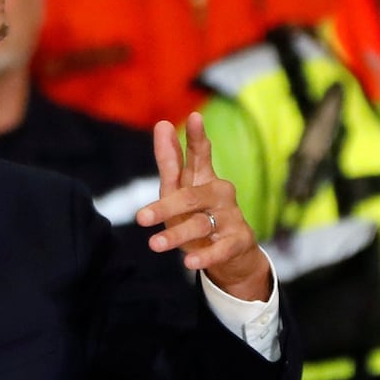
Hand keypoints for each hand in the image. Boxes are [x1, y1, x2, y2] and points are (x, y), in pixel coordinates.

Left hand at [135, 112, 270, 300]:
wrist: (232, 254)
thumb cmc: (198, 214)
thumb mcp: (179, 189)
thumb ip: (170, 160)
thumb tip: (162, 124)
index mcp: (204, 178)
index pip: (200, 154)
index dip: (197, 136)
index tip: (194, 117)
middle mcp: (219, 193)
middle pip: (190, 196)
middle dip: (165, 207)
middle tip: (140, 218)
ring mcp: (231, 217)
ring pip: (200, 224)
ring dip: (176, 235)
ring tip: (154, 245)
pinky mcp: (238, 241)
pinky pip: (220, 249)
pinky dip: (204, 255)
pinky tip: (188, 262)